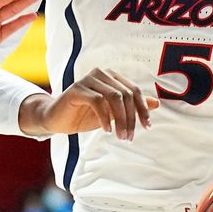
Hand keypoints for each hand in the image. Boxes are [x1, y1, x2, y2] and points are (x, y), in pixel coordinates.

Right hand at [19, 67, 159, 137]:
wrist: (56, 119)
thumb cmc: (84, 115)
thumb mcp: (112, 113)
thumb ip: (131, 106)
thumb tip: (156, 103)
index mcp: (111, 76)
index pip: (134, 91)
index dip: (143, 109)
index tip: (146, 127)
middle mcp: (101, 73)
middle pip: (126, 94)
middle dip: (131, 118)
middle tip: (129, 137)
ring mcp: (88, 79)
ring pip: (114, 97)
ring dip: (120, 119)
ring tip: (120, 136)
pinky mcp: (77, 89)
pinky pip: (97, 101)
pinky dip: (105, 118)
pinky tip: (107, 130)